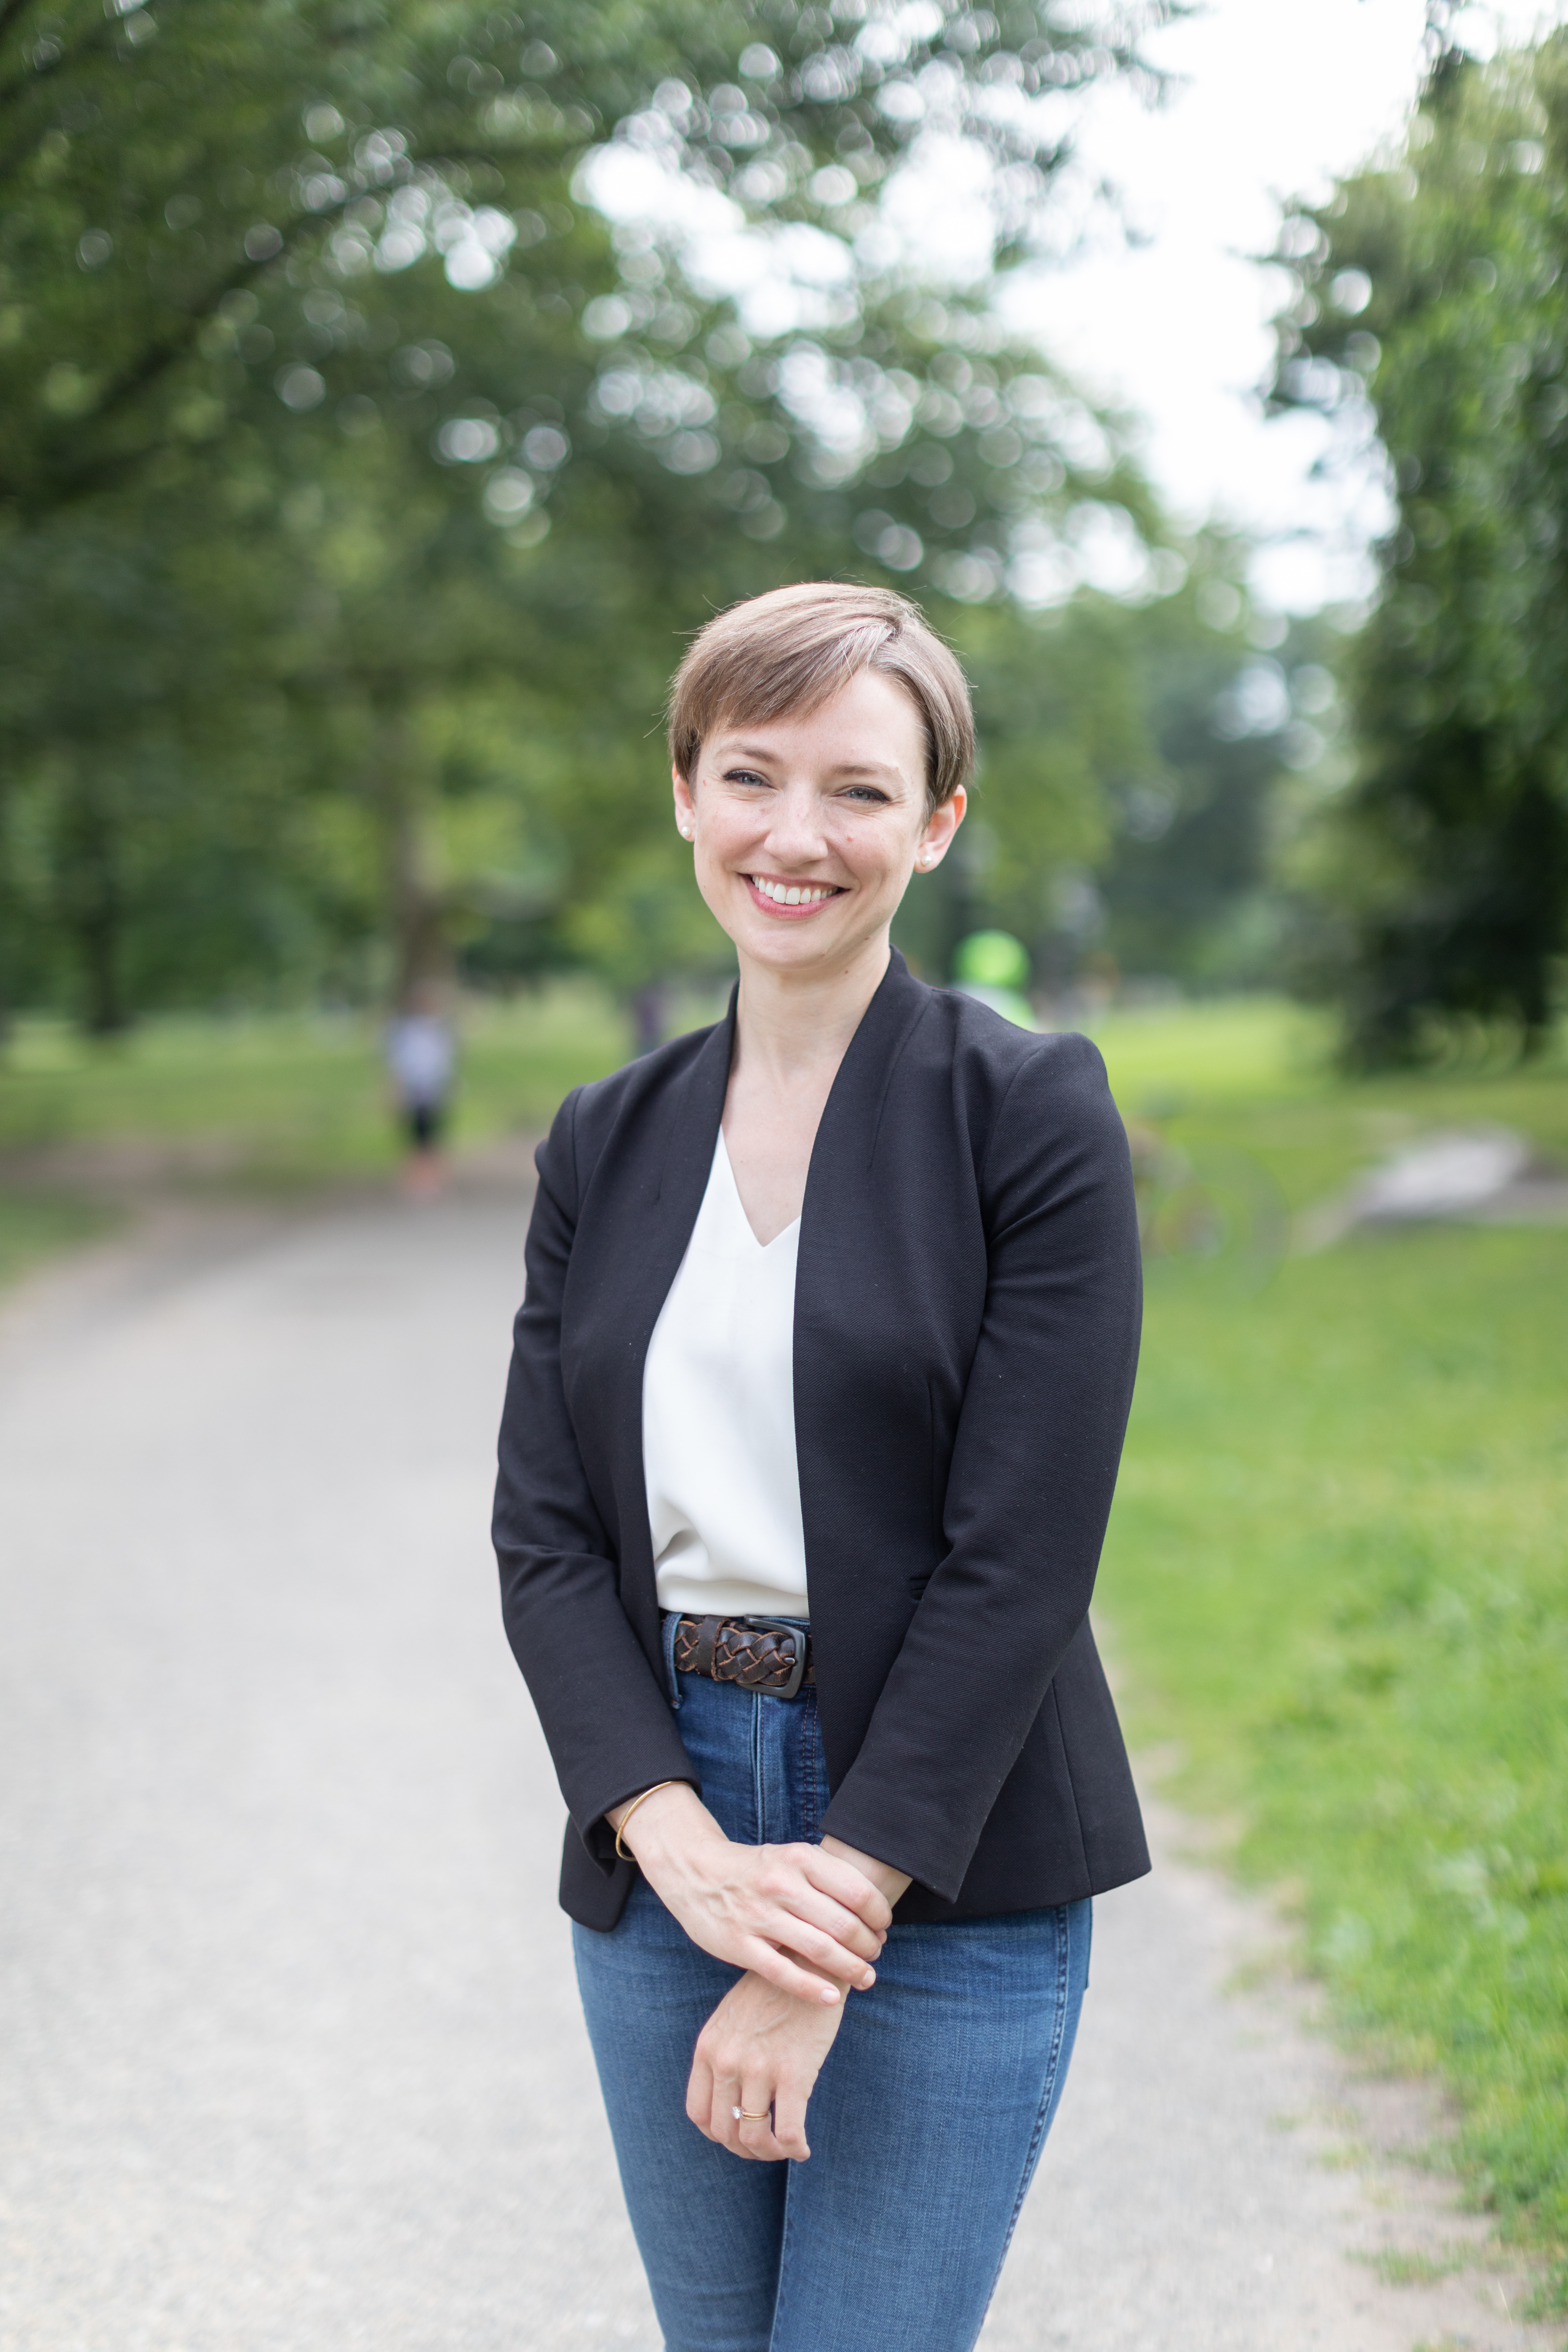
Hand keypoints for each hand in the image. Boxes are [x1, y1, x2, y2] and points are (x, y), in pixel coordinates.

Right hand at [608, 1784, 891, 2004]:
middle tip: (875, 1955)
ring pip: (819, 1950)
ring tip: (866, 1977)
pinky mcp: (738, 1944)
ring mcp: (757, 1915)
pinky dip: (812, 1988)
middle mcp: (780, 1884)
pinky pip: (783, 1973)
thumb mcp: (791, 1857)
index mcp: (799, 1858)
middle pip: (843, 1924)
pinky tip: (832, 1997)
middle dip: (868, 1945)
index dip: (879, 1915)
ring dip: (851, 1969)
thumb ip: (827, 1876)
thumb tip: (873, 1907)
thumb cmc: (756, 1869)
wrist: (694, 1871)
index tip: (883, 1928)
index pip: (857, 1891)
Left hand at [686, 1967, 845, 2161]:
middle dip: (745, 2149)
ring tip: (784, 2148)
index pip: (699, 2113)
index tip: (738, 2135)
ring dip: (769, 2153)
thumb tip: (728, 2098)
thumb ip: (723, 2052)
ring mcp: (759, 2068)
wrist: (809, 1962)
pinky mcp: (794, 2073)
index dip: (718, 2134)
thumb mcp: (731, 2016)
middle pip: (724, 2132)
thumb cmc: (774, 1990)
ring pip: (755, 2138)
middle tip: (766, 2148)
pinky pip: (788, 2132)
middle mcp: (727, 2061)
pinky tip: (803, 2149)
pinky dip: (795, 2149)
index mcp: (708, 2048)